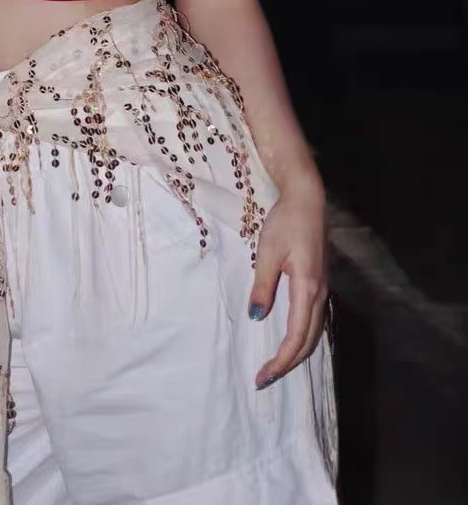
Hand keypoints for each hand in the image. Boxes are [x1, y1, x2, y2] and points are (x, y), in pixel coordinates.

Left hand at [248, 180, 327, 389]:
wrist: (306, 201)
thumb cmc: (285, 223)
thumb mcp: (267, 253)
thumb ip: (263, 287)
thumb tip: (258, 318)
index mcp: (307, 289)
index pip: (297, 337)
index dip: (281, 361)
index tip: (262, 377)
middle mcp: (320, 294)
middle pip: (309, 342)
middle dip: (288, 364)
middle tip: (264, 380)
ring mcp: (322, 289)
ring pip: (314, 333)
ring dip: (296, 353)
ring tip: (275, 367)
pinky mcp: (318, 283)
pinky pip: (314, 321)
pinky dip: (302, 338)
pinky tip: (290, 342)